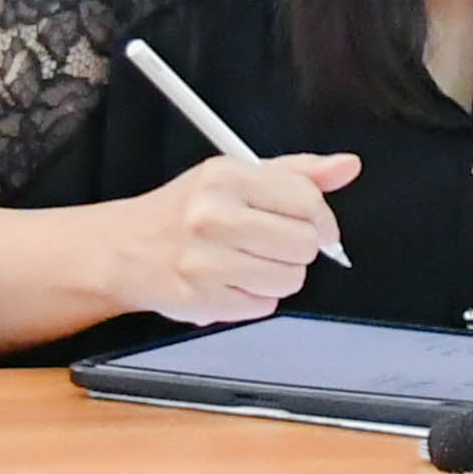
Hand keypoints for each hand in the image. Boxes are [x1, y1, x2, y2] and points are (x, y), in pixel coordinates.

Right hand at [96, 152, 358, 327]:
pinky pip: (263, 307)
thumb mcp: (236, 176)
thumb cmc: (184, 212)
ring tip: (246, 263)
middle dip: (296, 249)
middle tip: (269, 244)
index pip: (306, 200)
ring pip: (289, 280)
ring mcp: (206, 261)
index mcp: (226, 177)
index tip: (319, 229)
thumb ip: (297, 173)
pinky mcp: (203, 300)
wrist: (125, 250)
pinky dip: (253, 299)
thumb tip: (347, 166)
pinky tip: (229, 281)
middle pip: (304, 245)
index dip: (323, 220)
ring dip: (276, 277)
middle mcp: (214, 216)